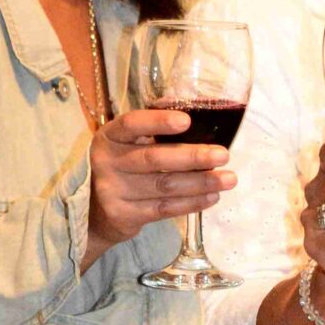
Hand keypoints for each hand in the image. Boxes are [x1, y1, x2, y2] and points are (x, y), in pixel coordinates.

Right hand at [83, 107, 233, 267]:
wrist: (97, 214)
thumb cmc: (124, 169)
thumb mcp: (128, 144)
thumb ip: (152, 129)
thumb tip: (193, 108)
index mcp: (110, 136)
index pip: (132, 124)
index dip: (158, 122)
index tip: (187, 121)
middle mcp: (106, 162)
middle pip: (154, 159)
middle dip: (193, 156)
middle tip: (224, 155)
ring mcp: (112, 191)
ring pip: (164, 186)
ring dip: (201, 182)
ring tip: (228, 179)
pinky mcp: (122, 216)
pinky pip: (164, 209)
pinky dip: (191, 203)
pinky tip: (212, 197)